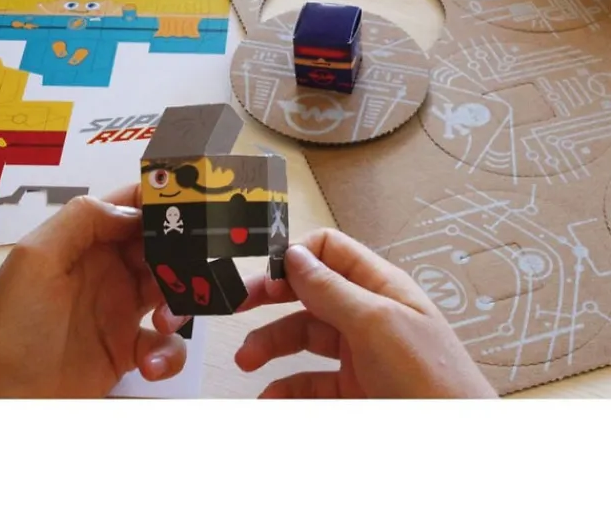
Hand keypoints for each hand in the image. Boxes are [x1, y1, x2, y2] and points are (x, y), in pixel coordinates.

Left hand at [0, 186, 185, 397]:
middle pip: (162, 248)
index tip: (188, 209)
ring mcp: (122, 310)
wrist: (2, 397)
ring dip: (181, 303)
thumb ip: (82, 220)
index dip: (161, 203)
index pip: (131, 207)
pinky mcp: (131, 350)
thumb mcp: (35, 257)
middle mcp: (110, 270)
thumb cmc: (12, 325)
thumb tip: (133, 211)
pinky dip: (170, 353)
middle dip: (182, 256)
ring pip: (173, 291)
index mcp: (87, 241)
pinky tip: (149, 364)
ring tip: (165, 322)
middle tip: (188, 271)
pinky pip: (169, 343)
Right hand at [230, 228, 496, 397]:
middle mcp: (366, 313)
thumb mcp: (376, 323)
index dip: (296, 256)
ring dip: (271, 344)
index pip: (329, 250)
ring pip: (303, 336)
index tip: (266, 275)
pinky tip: (270, 396)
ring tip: (245, 360)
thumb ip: (331, 288)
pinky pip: (310, 380)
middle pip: (309, 292)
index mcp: (378, 285)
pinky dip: (286, 386)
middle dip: (272, 296)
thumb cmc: (429, 378)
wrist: (455, 443)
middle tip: (238, 304)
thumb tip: (294, 253)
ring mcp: (359, 352)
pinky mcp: (354, 388)